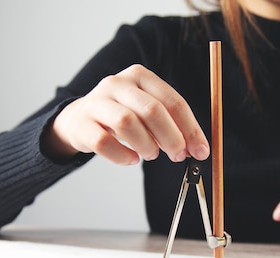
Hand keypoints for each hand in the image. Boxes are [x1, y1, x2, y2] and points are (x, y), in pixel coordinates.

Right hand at [47, 64, 209, 164]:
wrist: (79, 120)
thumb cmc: (120, 117)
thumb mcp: (147, 112)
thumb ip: (171, 125)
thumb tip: (197, 148)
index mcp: (140, 76)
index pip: (172, 100)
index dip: (190, 128)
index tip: (201, 151)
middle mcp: (117, 84)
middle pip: (151, 110)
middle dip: (171, 137)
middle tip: (179, 156)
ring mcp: (97, 102)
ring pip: (127, 123)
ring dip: (146, 145)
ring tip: (151, 155)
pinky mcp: (82, 124)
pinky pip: (104, 142)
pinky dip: (122, 156)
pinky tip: (131, 159)